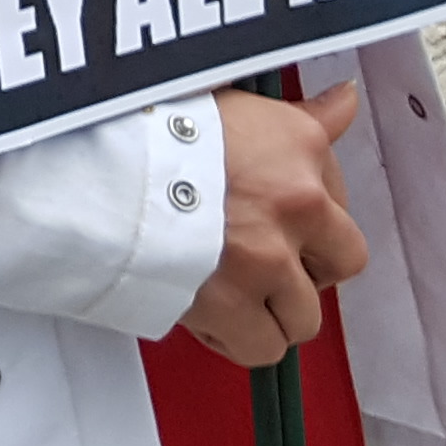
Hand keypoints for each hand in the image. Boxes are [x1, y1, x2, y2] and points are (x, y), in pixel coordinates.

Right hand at [177, 84, 369, 367]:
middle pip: (341, 261)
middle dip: (308, 266)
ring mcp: (268, 259)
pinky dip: (240, 340)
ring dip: (274, 310)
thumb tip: (343, 102)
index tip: (285, 221)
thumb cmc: (151, 128)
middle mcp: (297, 205)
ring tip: (237, 293)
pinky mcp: (234, 303)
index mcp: (301, 147)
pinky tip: (216, 316)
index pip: (341, 195)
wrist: (101, 165)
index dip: (310, 216)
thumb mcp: (233, 100)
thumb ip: (299, 114)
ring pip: (305, 314)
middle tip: (268, 260)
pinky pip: (261, 346)